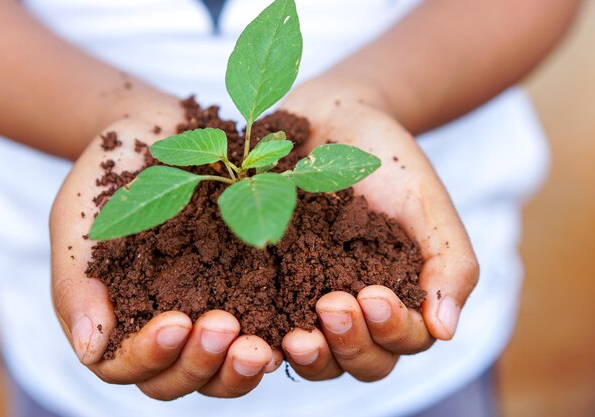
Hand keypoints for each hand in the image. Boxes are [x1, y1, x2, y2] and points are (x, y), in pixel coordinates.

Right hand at [50, 99, 281, 399]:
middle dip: (204, 365)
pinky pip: (266, 324)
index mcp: (121, 323)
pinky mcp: (248, 289)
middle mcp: (169, 329)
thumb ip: (77, 285)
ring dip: (242, 366)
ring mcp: (211, 312)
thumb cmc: (106, 177)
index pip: (129, 368)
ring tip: (262, 346)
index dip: (151, 356)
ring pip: (225, 368)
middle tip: (225, 330)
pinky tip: (295, 327)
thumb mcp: (77, 224)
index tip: (174, 323)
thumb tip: (90, 348)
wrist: (156, 133)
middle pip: (184, 379)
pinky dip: (278, 335)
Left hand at [278, 74, 478, 380]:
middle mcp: (358, 312)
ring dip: (310, 354)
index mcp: (401, 299)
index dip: (392, 330)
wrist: (336, 121)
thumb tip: (447, 331)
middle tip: (331, 307)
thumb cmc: (390, 162)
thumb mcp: (427, 206)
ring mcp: (311, 302)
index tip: (373, 295)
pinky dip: (262, 331)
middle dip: (349, 344)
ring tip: (294, 335)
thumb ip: (449, 263)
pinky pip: (266, 321)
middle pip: (361, 361)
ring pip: (317, 356)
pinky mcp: (270, 286)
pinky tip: (247, 322)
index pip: (406, 339)